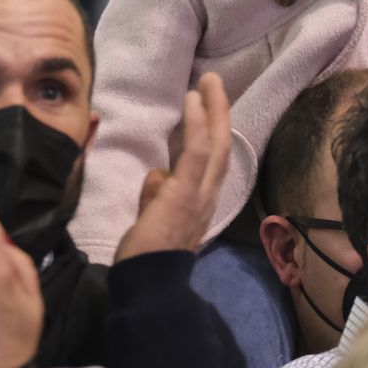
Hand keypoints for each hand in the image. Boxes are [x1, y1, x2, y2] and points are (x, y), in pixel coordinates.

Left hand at [115, 72, 231, 260]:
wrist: (147, 285)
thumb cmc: (147, 257)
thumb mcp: (154, 218)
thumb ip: (158, 195)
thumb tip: (157, 175)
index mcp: (200, 204)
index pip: (211, 162)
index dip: (212, 133)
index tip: (206, 109)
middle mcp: (208, 197)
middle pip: (221, 146)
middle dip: (220, 113)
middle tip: (214, 83)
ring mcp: (200, 193)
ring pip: (215, 143)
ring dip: (213, 109)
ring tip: (208, 82)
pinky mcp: (187, 191)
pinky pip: (196, 151)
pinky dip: (197, 123)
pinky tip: (193, 100)